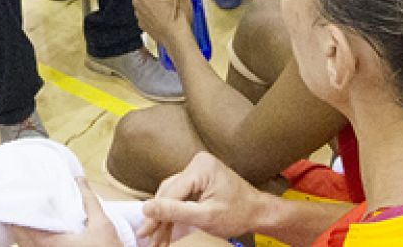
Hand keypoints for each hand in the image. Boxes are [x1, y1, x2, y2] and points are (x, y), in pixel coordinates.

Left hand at [9, 180, 123, 245]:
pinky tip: (39, 233)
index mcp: (53, 245)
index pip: (24, 230)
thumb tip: (80, 179)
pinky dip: (33, 242)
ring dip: (24, 234)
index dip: (16, 217)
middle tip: (15, 206)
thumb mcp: (102, 224)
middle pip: (22, 240)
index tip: (14, 202)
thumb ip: (89, 200)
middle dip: (17, 224)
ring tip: (24, 218)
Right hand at [138, 151, 264, 245]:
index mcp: (200, 167)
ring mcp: (197, 170)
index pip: (170, 193)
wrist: (258, 212)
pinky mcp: (198, 179)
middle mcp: (197, 164)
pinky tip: (167, 227)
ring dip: (165, 217)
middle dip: (160, 219)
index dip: (156, 215)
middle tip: (150, 239)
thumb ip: (175, 212)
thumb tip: (146, 208)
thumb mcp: (205, 216)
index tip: (144, 232)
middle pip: (169, 194)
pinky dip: (175, 212)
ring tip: (158, 238)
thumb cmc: (239, 213)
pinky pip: (180, 195)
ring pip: (172, 196)